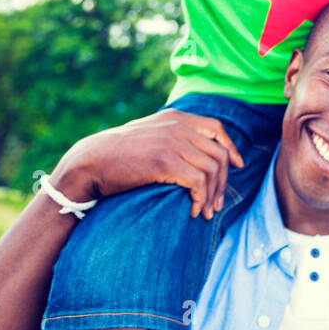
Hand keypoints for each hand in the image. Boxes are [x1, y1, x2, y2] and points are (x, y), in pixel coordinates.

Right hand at [53, 110, 242, 219]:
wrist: (91, 161)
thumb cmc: (118, 154)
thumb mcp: (149, 134)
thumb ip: (171, 135)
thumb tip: (195, 152)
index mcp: (175, 117)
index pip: (216, 128)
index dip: (231, 149)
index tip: (238, 167)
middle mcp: (177, 126)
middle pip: (218, 153)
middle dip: (223, 182)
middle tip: (217, 203)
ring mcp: (172, 142)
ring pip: (212, 169)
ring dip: (212, 195)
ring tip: (205, 212)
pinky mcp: (164, 162)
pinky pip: (198, 181)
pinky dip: (200, 198)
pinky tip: (193, 210)